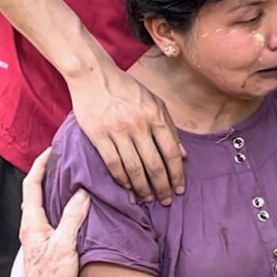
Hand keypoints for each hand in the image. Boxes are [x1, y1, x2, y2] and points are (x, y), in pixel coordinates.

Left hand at [19, 149, 90, 276]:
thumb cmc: (51, 276)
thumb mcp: (64, 244)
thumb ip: (73, 217)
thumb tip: (82, 193)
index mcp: (32, 221)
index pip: (32, 185)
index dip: (40, 165)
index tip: (51, 151)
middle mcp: (33, 224)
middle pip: (38, 190)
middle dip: (49, 172)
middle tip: (65, 159)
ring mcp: (41, 233)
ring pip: (47, 203)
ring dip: (57, 188)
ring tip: (73, 176)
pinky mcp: (50, 241)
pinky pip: (56, 215)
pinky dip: (64, 204)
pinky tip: (78, 203)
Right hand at [67, 64, 185, 204]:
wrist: (93, 76)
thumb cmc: (126, 89)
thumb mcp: (154, 102)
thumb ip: (169, 127)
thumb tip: (183, 154)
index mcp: (155, 115)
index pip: (171, 152)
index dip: (178, 174)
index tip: (180, 188)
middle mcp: (139, 124)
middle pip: (155, 165)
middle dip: (162, 187)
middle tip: (166, 200)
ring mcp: (118, 131)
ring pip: (134, 168)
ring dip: (143, 188)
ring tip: (148, 199)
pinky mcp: (99, 136)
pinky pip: (114, 164)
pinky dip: (122, 180)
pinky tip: (128, 189)